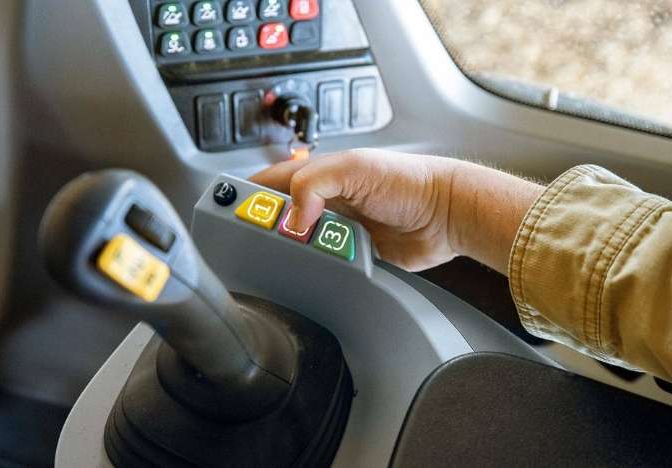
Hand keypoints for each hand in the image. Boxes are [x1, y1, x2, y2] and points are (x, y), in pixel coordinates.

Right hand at [250, 149, 542, 272]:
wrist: (445, 214)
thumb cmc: (408, 181)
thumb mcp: (354, 168)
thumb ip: (314, 184)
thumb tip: (291, 219)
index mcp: (317, 176)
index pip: (268, 184)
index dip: (245, 195)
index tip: (225, 212)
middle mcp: (323, 203)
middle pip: (279, 220)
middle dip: (266, 231)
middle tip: (255, 246)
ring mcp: (337, 231)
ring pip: (298, 248)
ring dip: (293, 255)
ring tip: (287, 262)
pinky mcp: (351, 256)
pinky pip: (324, 267)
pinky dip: (316, 272)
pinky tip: (310, 276)